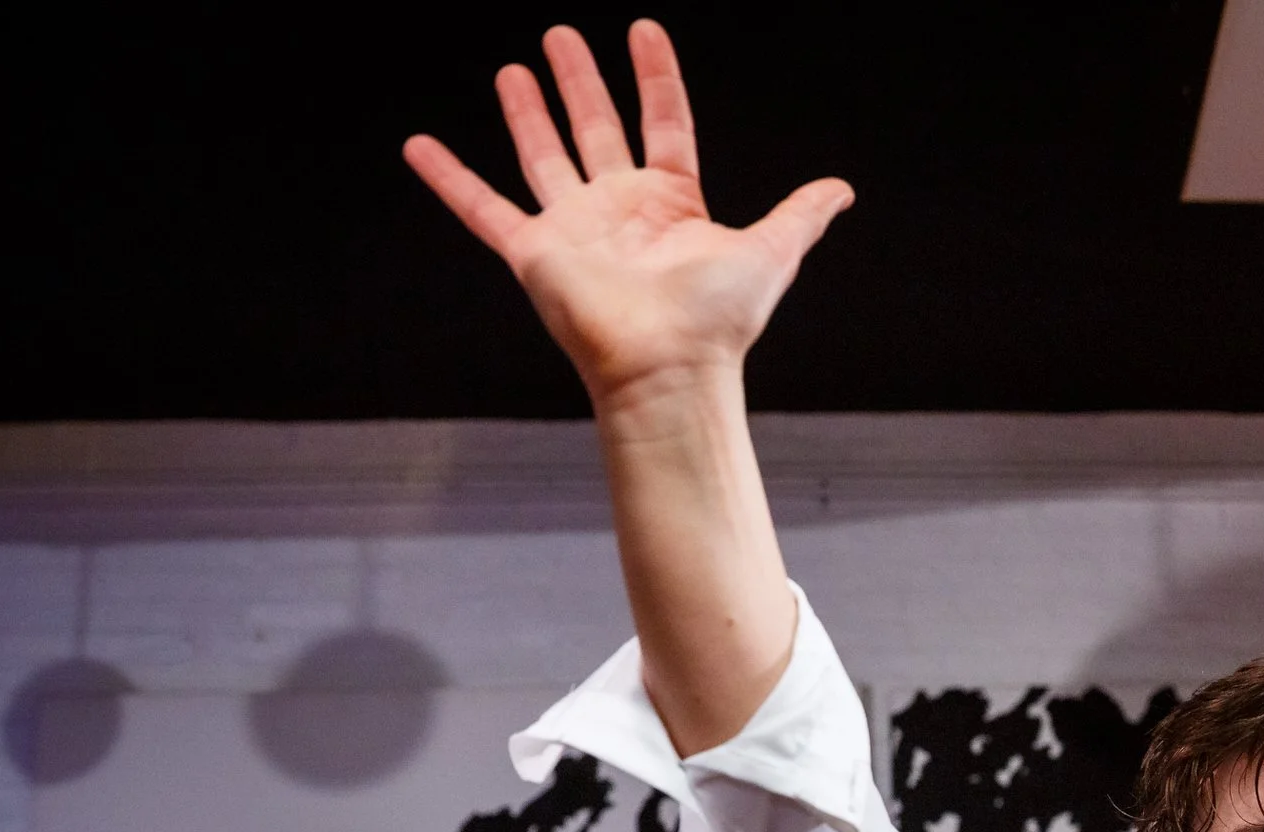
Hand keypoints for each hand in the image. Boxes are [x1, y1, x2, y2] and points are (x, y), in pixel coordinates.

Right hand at [404, 22, 853, 410]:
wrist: (669, 367)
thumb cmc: (717, 320)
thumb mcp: (771, 252)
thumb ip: (801, 214)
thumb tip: (843, 189)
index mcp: (671, 205)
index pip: (662, 123)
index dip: (654, 77)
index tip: (642, 29)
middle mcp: (619, 211)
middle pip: (596, 128)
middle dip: (579, 81)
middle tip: (561, 35)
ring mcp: (574, 229)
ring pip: (543, 155)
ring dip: (527, 112)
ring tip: (513, 68)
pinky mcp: (534, 252)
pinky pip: (482, 209)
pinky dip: (449, 179)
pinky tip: (420, 148)